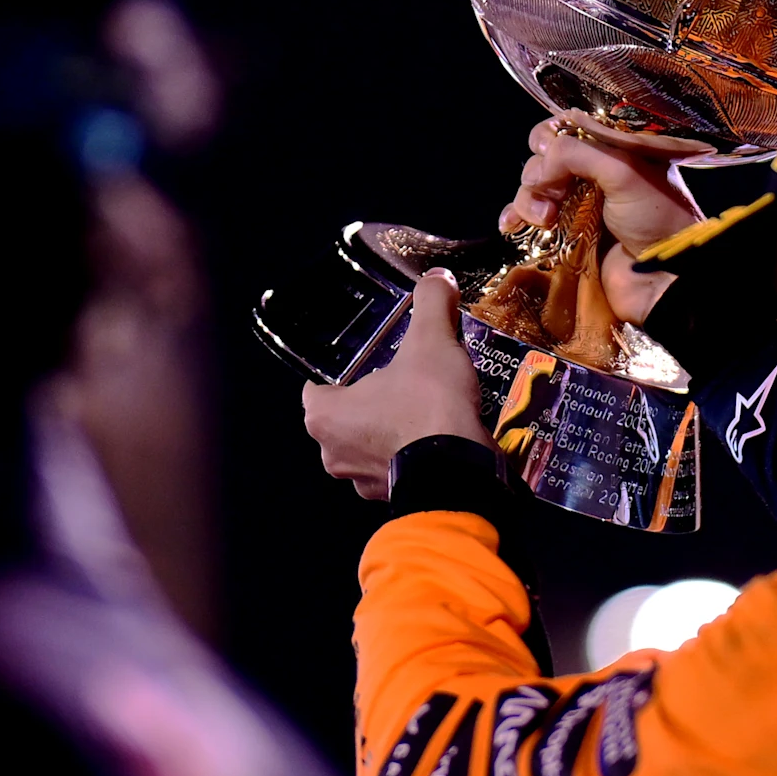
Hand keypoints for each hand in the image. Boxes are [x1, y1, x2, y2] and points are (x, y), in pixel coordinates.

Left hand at [299, 273, 488, 499]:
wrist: (460, 470)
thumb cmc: (428, 406)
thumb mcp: (430, 340)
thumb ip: (431, 304)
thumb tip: (438, 278)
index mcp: (324, 416)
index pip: (316, 391)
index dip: (338, 377)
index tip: (361, 367)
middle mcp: (334, 454)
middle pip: (345, 420)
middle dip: (370, 403)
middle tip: (400, 382)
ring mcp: (364, 481)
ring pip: (371, 447)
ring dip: (392, 432)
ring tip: (425, 408)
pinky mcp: (396, 498)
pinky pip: (399, 469)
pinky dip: (414, 456)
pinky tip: (439, 438)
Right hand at [500, 112, 712, 323]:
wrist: (665, 276)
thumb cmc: (656, 217)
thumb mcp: (623, 170)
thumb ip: (576, 153)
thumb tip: (540, 164)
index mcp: (613, 150)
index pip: (568, 128)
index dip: (549, 136)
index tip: (547, 150)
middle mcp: (593, 174)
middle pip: (543, 159)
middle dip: (539, 173)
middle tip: (553, 193)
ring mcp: (578, 206)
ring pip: (532, 189)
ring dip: (528, 199)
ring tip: (546, 219)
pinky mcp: (565, 236)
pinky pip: (528, 219)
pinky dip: (515, 217)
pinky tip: (510, 226)